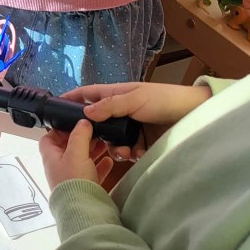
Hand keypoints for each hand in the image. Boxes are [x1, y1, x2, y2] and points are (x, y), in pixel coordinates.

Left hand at [39, 120, 112, 189]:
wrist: (84, 209)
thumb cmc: (74, 179)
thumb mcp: (76, 152)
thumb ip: (79, 135)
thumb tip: (82, 122)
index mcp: (51, 157)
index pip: (49, 138)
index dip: (59, 129)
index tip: (74, 124)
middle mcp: (59, 167)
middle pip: (68, 148)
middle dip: (81, 139)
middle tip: (95, 131)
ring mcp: (72, 178)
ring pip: (82, 160)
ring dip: (93, 151)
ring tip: (105, 142)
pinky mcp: (85, 187)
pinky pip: (92, 173)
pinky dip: (100, 166)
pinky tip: (109, 161)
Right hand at [61, 81, 211, 160]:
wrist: (194, 116)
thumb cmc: (163, 100)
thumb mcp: (135, 98)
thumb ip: (110, 106)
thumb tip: (85, 113)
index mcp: (116, 95)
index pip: (88, 94)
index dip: (72, 98)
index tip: (55, 107)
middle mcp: (120, 111)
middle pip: (96, 123)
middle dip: (92, 134)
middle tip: (87, 144)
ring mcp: (130, 128)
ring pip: (110, 140)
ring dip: (112, 147)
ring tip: (122, 151)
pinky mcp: (141, 142)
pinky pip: (126, 150)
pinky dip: (127, 154)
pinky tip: (134, 154)